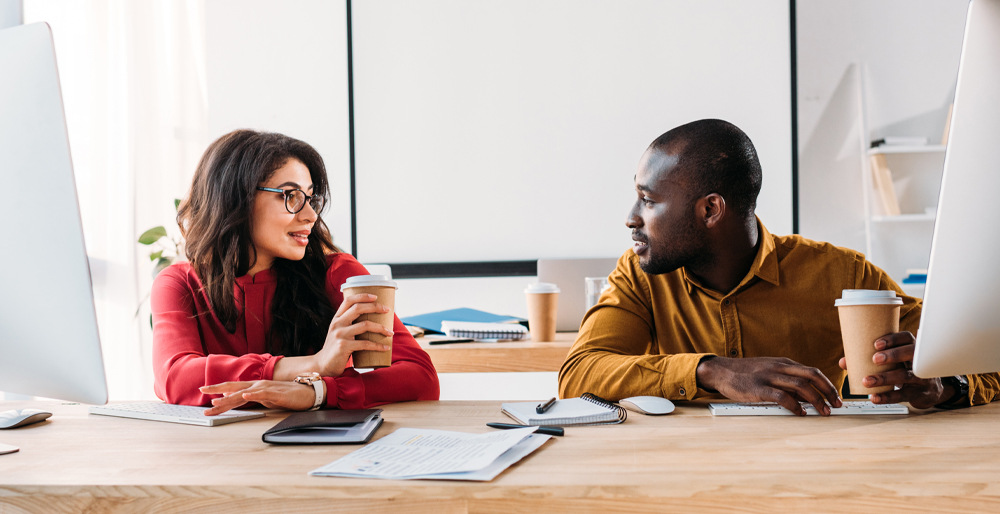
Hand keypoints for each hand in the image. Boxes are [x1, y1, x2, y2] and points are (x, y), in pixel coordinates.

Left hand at [199, 380, 321, 415]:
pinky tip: (244, 396)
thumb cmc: (289, 395)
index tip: (208, 398)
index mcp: (255, 388)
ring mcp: (265, 388)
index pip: (234, 390)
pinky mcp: (275, 393)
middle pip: (234, 388)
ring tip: (216, 401)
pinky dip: (252, 395)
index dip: (220, 393)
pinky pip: (261, 394)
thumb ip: (256, 398)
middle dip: (217, 390)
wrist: (308, 392)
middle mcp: (258, 386)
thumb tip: (244, 399)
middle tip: (202, 390)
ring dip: (229, 397)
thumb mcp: (268, 398)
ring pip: (243, 393)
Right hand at [311, 293, 392, 376]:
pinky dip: (378, 346)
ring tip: (390, 332)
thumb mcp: (339, 332)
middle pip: (358, 308)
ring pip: (365, 325)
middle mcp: (337, 324)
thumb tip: (372, 319)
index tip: (376, 297)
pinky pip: (365, 344)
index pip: (348, 301)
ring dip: (381, 328)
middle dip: (375, 307)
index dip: (362, 296)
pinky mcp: (343, 346)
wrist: (324, 365)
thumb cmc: (336, 348)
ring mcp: (340, 335)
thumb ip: (349, 324)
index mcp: (336, 318)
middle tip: (387, 310)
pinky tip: (385, 347)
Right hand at [697, 356, 842, 415]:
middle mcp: (779, 367)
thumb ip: (786, 381)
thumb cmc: (746, 374)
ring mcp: (769, 376)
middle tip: (836, 405)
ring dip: (816, 400)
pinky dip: (794, 406)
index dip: (827, 385)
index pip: (812, 371)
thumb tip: (806, 396)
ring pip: (800, 386)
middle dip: (827, 391)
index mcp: (783, 363)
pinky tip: (800, 413)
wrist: (721, 371)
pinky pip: (782, 396)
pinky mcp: (759, 388)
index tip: (836, 397)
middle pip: (811, 375)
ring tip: (823, 412)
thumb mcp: (769, 371)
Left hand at [837, 331, 950, 408]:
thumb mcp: (893, 362)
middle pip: (910, 354)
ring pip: (906, 375)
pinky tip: (874, 397)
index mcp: (912, 347)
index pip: (906, 338)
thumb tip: (843, 362)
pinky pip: (903, 395)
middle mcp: (920, 360)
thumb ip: (869, 359)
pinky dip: (887, 396)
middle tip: (874, 359)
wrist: (930, 391)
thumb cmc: (905, 370)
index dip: (893, 339)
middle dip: (892, 355)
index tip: (876, 343)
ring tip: (867, 381)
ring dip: (885, 378)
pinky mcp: (920, 393)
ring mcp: (923, 378)